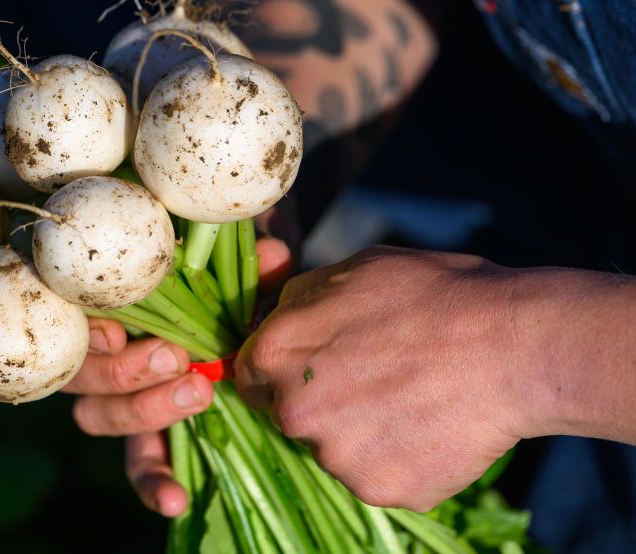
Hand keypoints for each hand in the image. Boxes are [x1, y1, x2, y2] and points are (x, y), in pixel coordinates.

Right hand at [62, 237, 292, 516]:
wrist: (234, 323)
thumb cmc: (220, 294)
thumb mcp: (233, 279)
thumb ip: (246, 269)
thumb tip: (272, 254)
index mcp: (109, 310)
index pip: (75, 322)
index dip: (90, 332)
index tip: (118, 332)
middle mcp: (100, 357)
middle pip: (84, 376)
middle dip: (127, 371)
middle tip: (175, 358)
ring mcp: (117, 400)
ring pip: (98, 416)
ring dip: (143, 409)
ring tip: (196, 394)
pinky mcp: (145, 440)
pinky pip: (138, 466)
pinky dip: (154, 484)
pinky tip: (175, 500)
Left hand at [235, 245, 523, 511]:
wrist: (510, 347)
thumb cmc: (432, 295)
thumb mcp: (352, 270)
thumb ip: (299, 298)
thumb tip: (276, 313)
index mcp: (275, 353)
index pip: (251, 374)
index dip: (280, 369)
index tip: (313, 367)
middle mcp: (293, 413)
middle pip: (292, 416)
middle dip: (322, 401)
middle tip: (375, 378)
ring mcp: (336, 457)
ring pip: (335, 450)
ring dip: (361, 432)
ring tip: (413, 397)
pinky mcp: (381, 489)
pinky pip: (379, 475)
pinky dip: (400, 457)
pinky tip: (432, 423)